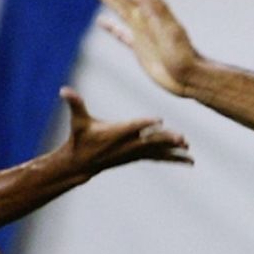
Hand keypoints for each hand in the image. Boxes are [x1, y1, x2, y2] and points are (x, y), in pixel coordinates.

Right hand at [59, 87, 192, 173]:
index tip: (158, 119)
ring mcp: (133, 152)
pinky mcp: (137, 156)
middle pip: (150, 141)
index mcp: (116, 133)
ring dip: (174, 152)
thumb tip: (63, 90)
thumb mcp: (77, 120)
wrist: (82, 162)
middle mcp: (127, 145)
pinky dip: (174, 158)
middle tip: (182, 139)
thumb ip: (74, 104)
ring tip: (190, 153)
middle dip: (166, 140)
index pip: (132, 127)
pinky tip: (189, 160)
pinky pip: (159, 157)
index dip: (144, 123)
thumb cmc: (80, 138)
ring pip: (157, 152)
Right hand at [84, 0, 202, 96]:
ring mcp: (141, 32)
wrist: (190, 77)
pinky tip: (101, 22)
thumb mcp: (172, 31)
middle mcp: (143, 18)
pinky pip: (121, 33)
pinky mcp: (139, 47)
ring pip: (119, 9)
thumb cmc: (184, 56)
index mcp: (149, 12)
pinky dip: (110, 26)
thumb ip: (160, 10)